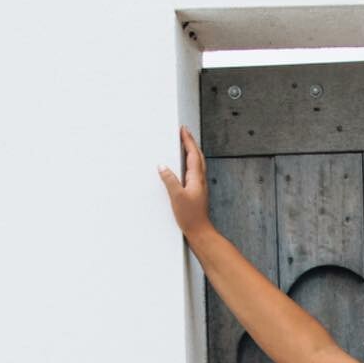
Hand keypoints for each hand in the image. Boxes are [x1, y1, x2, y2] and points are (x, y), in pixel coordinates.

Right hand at [158, 125, 210, 239]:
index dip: (188, 141)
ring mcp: (200, 187)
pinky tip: (185, 170)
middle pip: (198, 157)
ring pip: (198, 165)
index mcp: (196, 178)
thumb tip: (162, 167)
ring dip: (192, 153)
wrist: (200, 232)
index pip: (193, 154)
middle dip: (191, 144)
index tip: (183, 130)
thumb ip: (170, 180)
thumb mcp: (177, 197)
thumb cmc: (191, 217)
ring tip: (185, 147)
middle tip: (184, 135)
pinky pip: (194, 174)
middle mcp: (200, 180)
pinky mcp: (197, 194)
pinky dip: (190, 166)